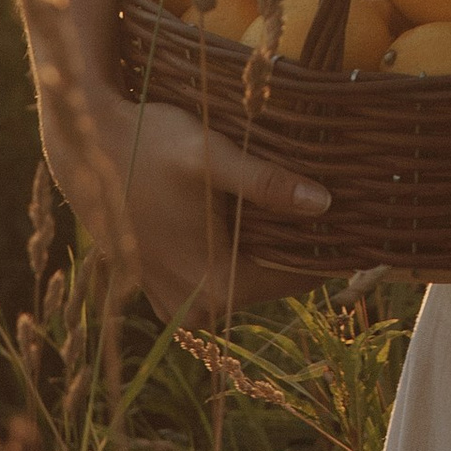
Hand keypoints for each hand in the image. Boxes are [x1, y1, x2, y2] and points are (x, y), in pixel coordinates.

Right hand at [45, 69, 332, 320]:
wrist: (83, 149)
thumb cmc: (149, 144)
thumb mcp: (212, 156)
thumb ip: (265, 183)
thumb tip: (324, 204)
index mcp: (216, 284)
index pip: (299, 276)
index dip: (333, 248)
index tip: (367, 224)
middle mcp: (198, 306)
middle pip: (275, 278)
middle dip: (305, 245)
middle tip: (342, 205)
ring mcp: (177, 302)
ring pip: (249, 276)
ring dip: (274, 247)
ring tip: (306, 205)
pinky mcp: (162, 288)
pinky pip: (220, 276)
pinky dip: (241, 252)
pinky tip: (256, 216)